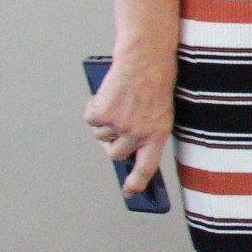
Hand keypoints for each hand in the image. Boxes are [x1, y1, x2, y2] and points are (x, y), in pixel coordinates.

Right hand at [85, 48, 174, 196]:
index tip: (130, 194)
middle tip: (116, 126)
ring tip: (119, 101)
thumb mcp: (160, 110)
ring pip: (100, 135)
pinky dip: (94, 107)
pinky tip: (109, 93)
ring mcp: (118, 124)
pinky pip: (91, 118)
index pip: (147, 167)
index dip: (137, 182)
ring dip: (104, 121)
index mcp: (158, 134)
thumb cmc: (156, 81)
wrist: (146, 57)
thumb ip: (146, 131)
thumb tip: (125, 151)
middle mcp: (138, 133)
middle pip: (115, 153)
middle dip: (112, 143)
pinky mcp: (102, 113)